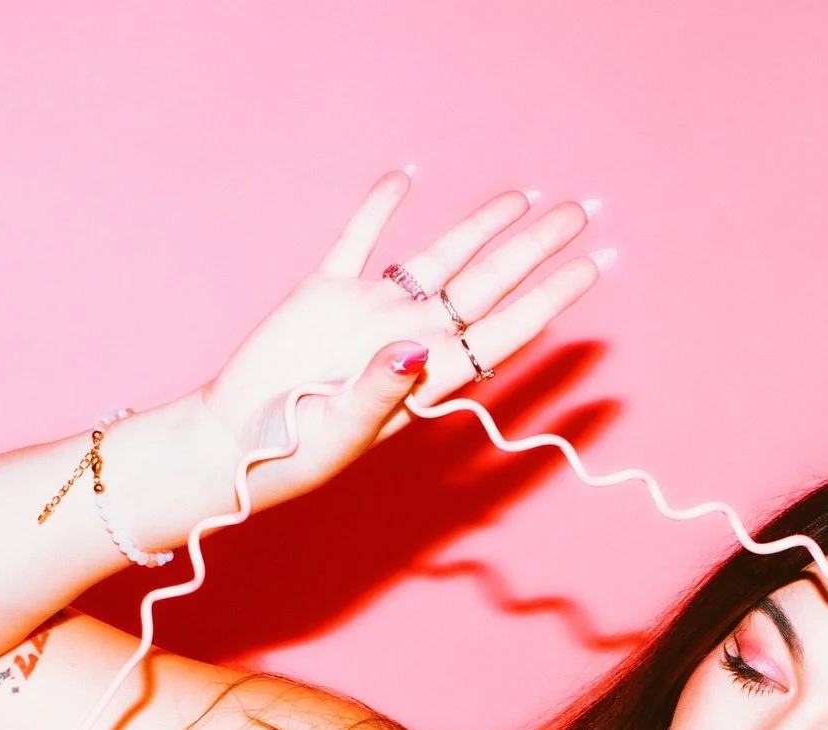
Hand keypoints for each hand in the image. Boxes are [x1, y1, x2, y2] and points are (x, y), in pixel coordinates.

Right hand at [192, 172, 602, 516]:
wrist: (234, 442)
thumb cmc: (294, 451)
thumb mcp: (341, 430)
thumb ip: (380, 390)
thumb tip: (413, 351)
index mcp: (428, 376)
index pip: (504, 329)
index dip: (550, 296)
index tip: (593, 266)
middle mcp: (410, 337)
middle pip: (487, 284)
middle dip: (533, 249)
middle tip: (579, 212)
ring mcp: (369, 312)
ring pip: (438, 258)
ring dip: (479, 227)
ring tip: (523, 198)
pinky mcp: (323, 294)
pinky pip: (358, 241)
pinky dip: (378, 209)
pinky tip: (403, 180)